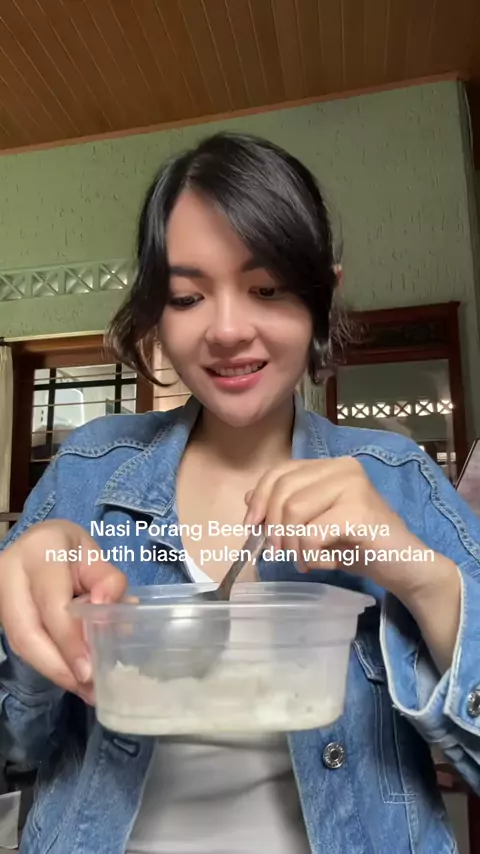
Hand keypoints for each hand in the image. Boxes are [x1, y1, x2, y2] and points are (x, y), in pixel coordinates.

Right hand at [0, 520, 126, 701]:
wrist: (38, 543)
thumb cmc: (70, 550)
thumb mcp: (95, 556)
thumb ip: (107, 581)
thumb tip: (112, 610)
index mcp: (38, 551)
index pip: (52, 604)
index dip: (70, 641)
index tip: (89, 671)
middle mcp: (9, 574)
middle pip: (27, 633)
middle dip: (59, 667)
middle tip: (89, 690)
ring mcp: (0, 596)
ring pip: (21, 644)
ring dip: (54, 671)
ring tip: (86, 690)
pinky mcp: (1, 614)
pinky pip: (22, 645)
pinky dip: (48, 664)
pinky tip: (71, 678)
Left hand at [244, 457, 447, 600]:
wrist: (403, 565)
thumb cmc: (357, 544)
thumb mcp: (315, 522)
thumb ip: (287, 506)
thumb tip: (250, 498)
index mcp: (330, 465)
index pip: (279, 472)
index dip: (260, 499)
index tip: (252, 527)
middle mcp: (343, 467)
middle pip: (283, 490)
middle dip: (273, 527)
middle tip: (280, 553)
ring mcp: (353, 486)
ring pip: (293, 511)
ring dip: (292, 544)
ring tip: (304, 560)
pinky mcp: (359, 511)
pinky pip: (311, 534)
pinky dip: (308, 555)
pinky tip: (322, 563)